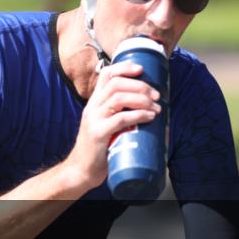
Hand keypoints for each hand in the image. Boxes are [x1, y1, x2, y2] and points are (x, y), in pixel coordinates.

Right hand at [66, 61, 161, 190]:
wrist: (81, 170)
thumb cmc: (100, 149)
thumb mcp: (106, 125)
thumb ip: (120, 115)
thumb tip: (152, 112)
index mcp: (94, 103)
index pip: (106, 75)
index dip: (124, 68)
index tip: (141, 69)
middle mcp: (92, 107)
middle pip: (115, 83)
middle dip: (139, 85)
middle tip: (156, 95)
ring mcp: (94, 120)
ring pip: (118, 98)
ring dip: (141, 99)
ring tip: (156, 107)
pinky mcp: (98, 134)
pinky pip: (120, 119)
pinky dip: (138, 115)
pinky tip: (150, 117)